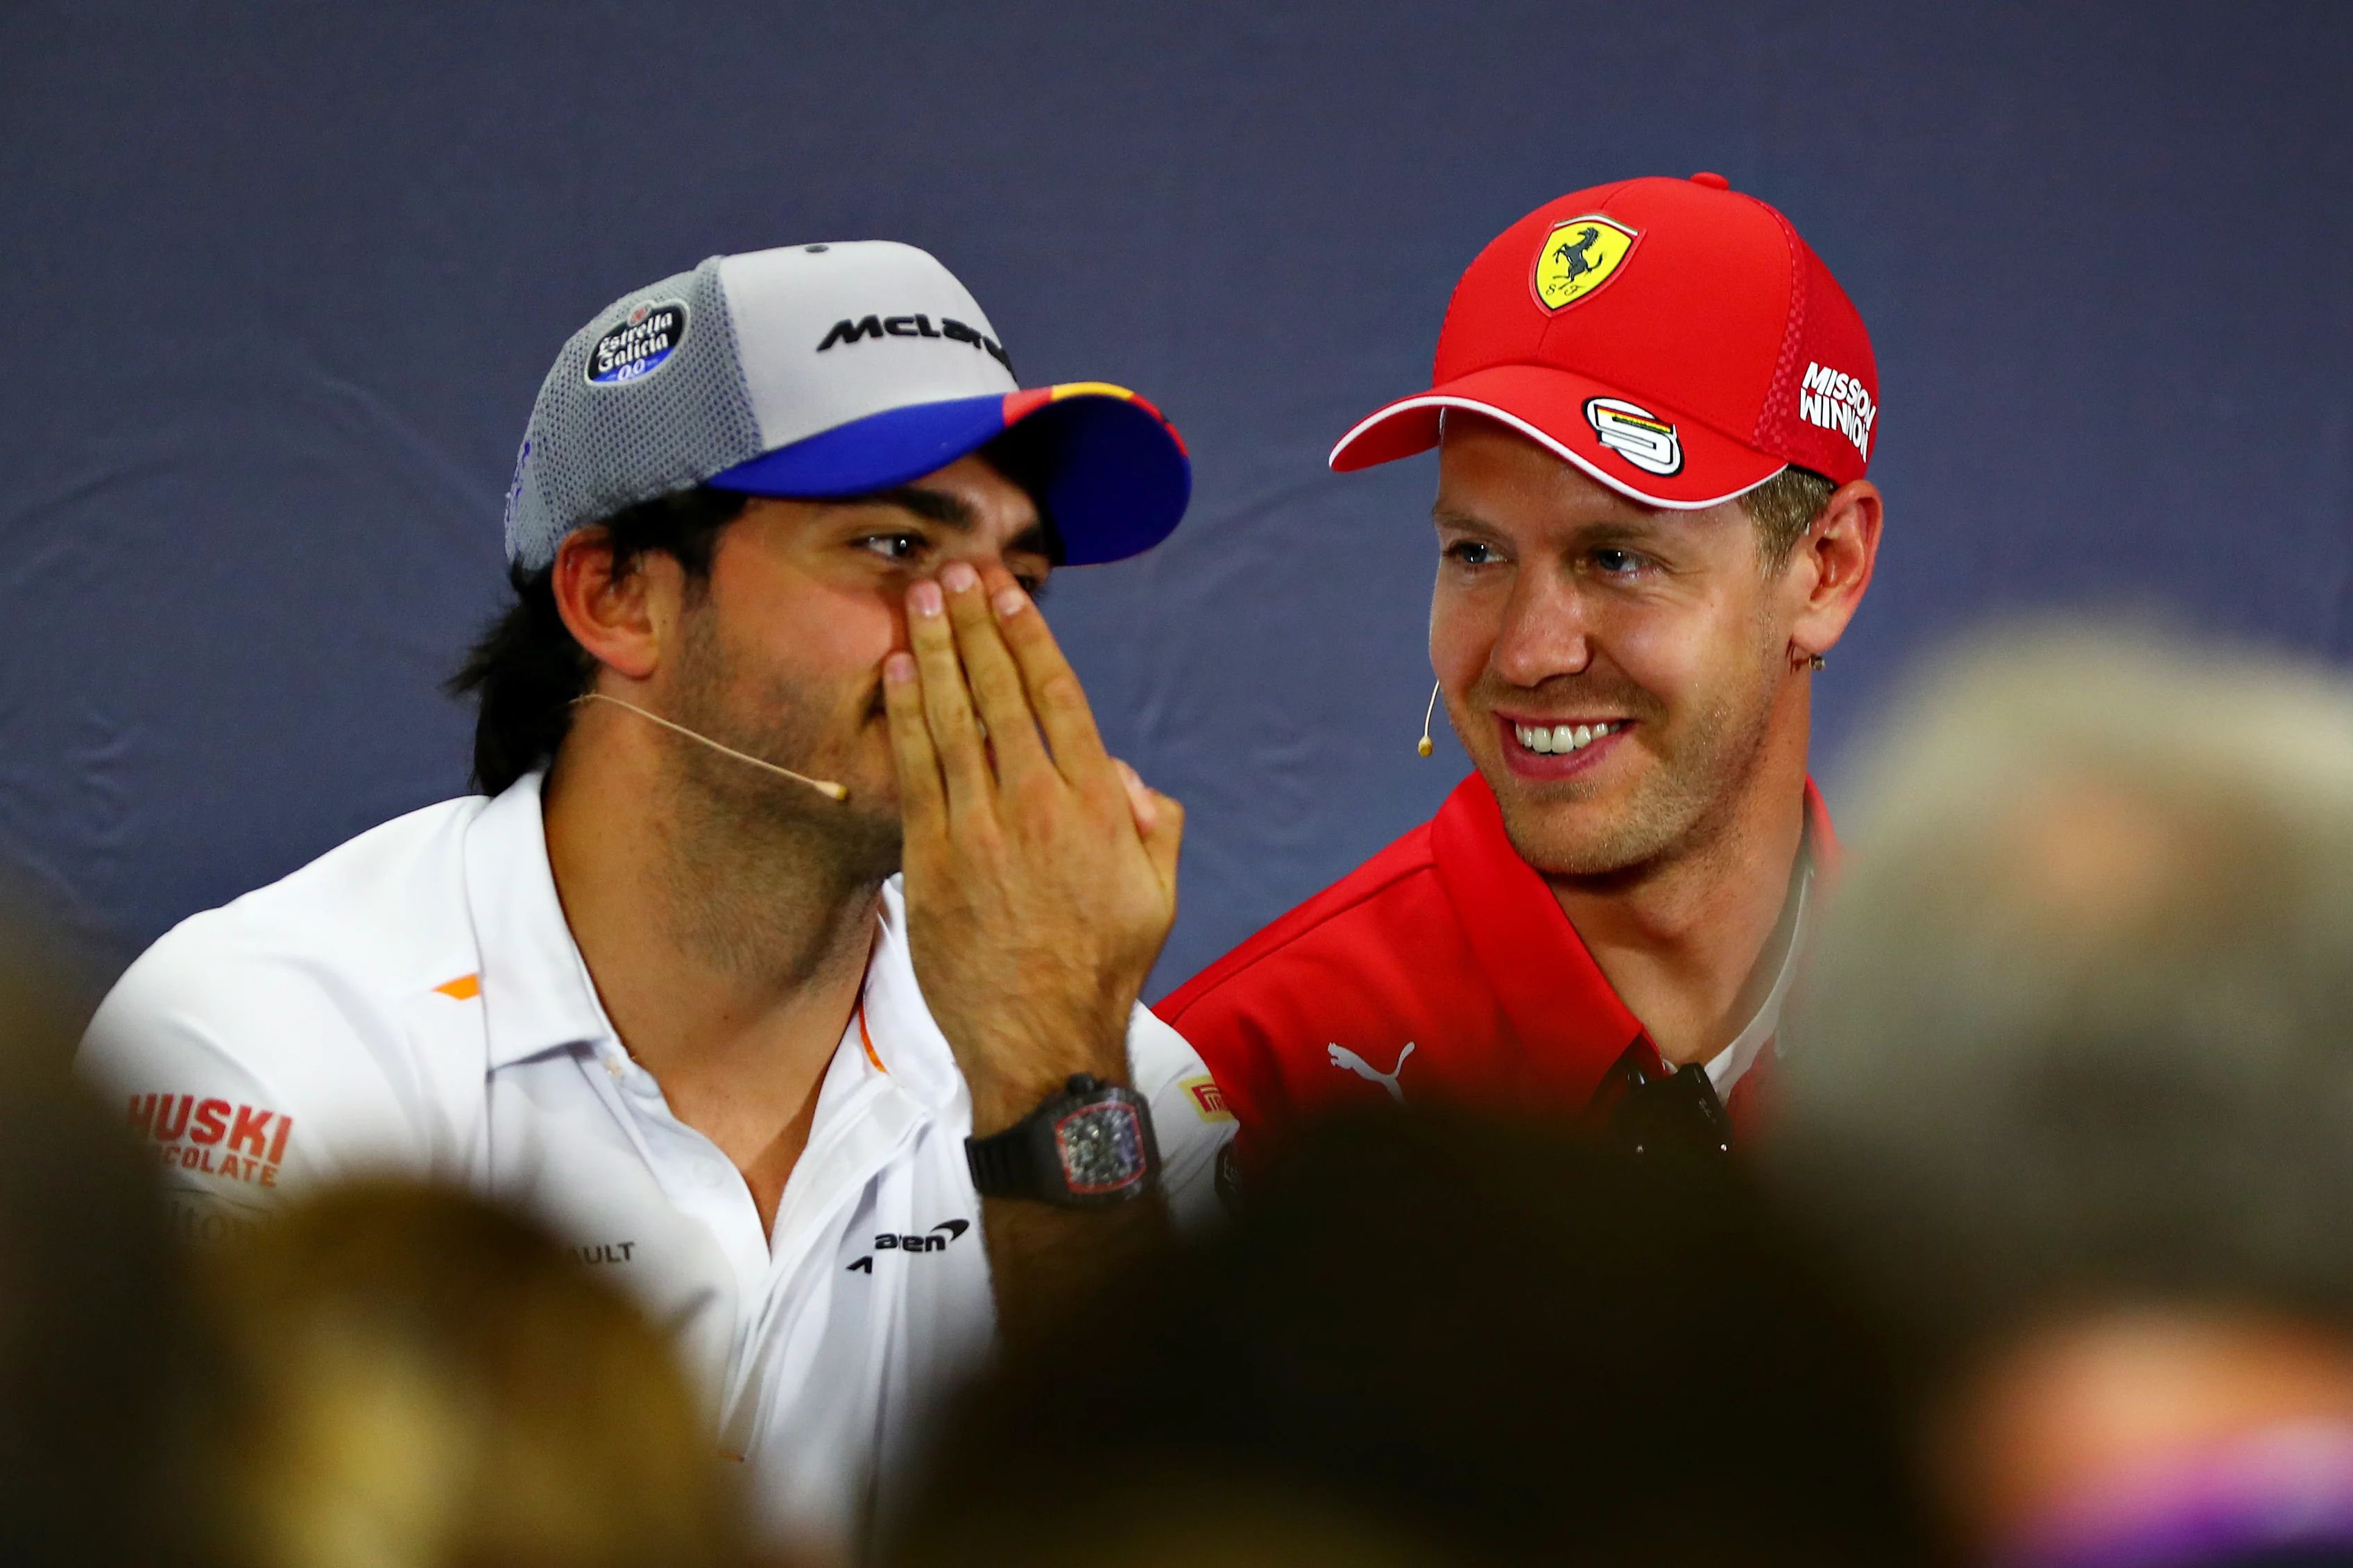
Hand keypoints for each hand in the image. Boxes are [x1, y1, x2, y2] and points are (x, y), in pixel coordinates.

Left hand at [882, 559, 1183, 1134]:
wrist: (1043, 1042)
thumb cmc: (1103, 970)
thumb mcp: (1157, 896)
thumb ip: (1156, 826)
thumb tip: (1130, 776)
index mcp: (1095, 806)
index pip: (1058, 698)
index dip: (1031, 639)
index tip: (1012, 596)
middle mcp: (1035, 804)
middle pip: (1000, 692)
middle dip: (976, 624)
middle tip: (956, 573)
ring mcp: (979, 829)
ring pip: (954, 719)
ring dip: (938, 650)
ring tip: (922, 599)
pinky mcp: (932, 858)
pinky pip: (916, 768)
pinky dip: (908, 714)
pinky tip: (900, 671)